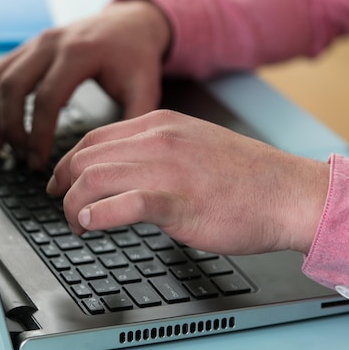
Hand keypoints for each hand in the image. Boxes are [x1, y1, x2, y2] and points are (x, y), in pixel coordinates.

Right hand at [0, 0, 170, 168]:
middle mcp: (50, 43)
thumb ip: (131, 122)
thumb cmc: (136, 57)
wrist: (129, 23)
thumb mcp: (145, 89)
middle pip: (13, 87)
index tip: (39, 162)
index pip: (47, 98)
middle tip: (18, 157)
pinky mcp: (26, 49)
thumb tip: (109, 159)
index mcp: (78, 52)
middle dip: (10, 128)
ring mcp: (34, 43)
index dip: (38, 134)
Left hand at [47, 110, 329, 254]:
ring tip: (78, 225)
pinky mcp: (177, 201)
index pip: (94, 138)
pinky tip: (91, 225)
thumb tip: (121, 171)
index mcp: (160, 124)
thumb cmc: (245, 176)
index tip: (60, 182)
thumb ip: (155, 151)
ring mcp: (167, 169)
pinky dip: (97, 215)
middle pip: (86, 158)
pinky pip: (123, 204)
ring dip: (74, 206)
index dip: (68, 163)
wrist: (288, 193)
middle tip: (64, 208)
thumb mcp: (193, 145)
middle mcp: (158, 140)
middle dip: (64, 186)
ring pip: (94, 179)